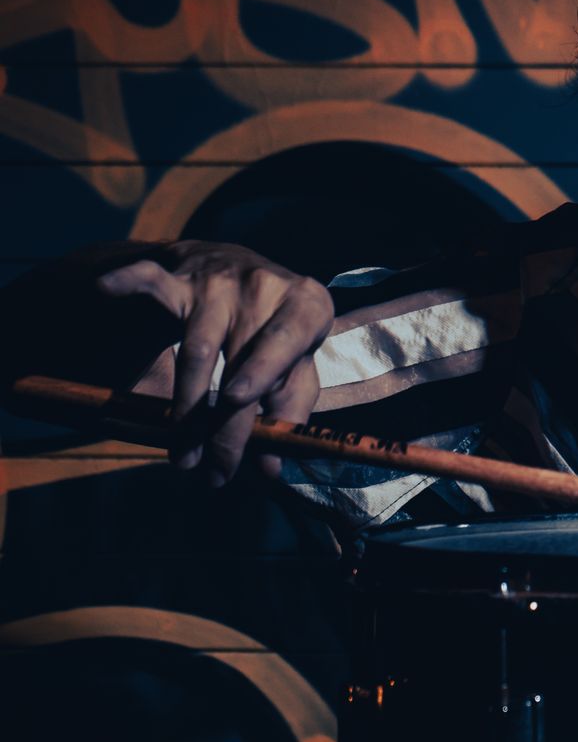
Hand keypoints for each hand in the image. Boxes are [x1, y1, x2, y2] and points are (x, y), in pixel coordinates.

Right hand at [98, 242, 332, 485]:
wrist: (239, 267)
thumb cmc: (275, 330)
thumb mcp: (297, 363)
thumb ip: (289, 411)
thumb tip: (270, 470)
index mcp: (307, 306)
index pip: (287, 339)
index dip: (261, 369)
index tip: (236, 399)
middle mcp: (265, 287)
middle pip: (236, 358)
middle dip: (224, 425)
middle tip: (216, 474)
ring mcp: (220, 281)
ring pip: (196, 349)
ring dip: (186, 410)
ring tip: (183, 456)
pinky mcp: (179, 278)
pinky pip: (150, 281)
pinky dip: (128, 283)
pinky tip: (105, 287)